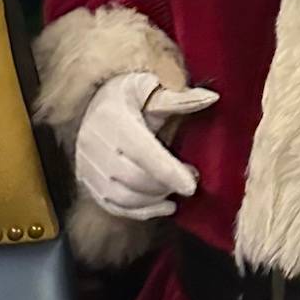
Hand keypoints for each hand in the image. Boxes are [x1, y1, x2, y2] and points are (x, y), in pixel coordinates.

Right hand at [74, 71, 217, 219]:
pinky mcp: (87, 181)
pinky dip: (141, 211)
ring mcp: (87, 165)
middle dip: (166, 185)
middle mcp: (94, 143)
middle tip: (191, 180)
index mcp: (112, 117)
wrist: (92, 103)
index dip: (168, 172)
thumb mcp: (150, 88)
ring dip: (155, 199)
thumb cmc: (128, 95)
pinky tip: (165, 206)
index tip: (191, 185)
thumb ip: (179, 99)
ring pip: (123, 197)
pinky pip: (113, 206)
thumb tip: (212, 98)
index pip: (142, 151)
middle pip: (133, 178)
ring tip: (176, 190)